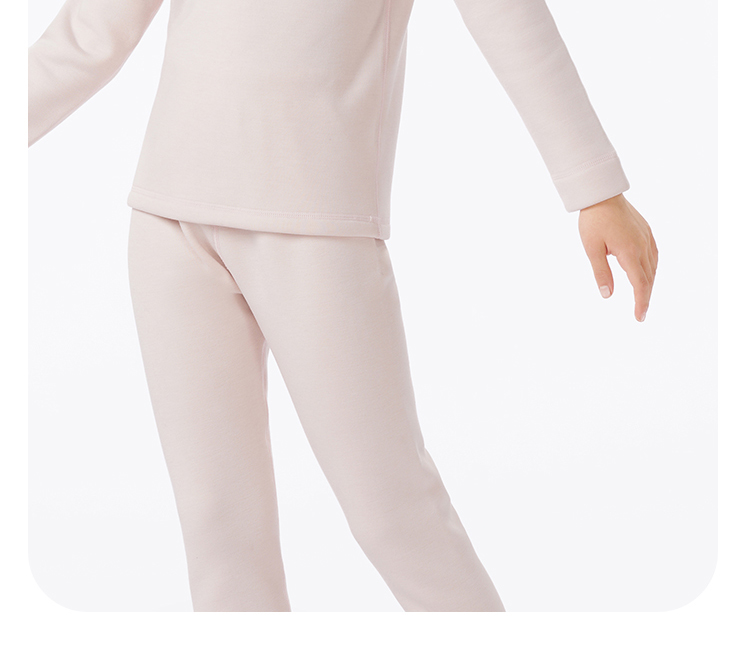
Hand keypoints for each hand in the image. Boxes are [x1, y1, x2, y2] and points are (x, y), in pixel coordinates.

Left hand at [578, 193, 657, 321]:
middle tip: (641, 313)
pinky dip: (652, 269)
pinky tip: (647, 273)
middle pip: (648, 278)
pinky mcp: (646, 231)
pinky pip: (654, 255)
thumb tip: (608, 295)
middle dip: (645, 297)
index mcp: (629, 252)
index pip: (639, 284)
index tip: (639, 317)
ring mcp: (646, 238)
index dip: (640, 302)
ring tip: (643, 297)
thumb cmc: (593, 221)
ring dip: (649, 284)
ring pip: (653, 267)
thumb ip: (601, 273)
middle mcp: (642, 246)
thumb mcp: (592, 249)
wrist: (602, 194)